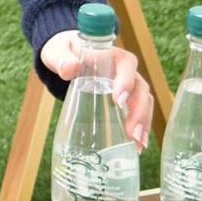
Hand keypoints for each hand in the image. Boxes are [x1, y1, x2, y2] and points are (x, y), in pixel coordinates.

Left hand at [41, 30, 153, 151]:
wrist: (67, 58)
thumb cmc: (65, 53)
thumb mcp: (58, 53)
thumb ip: (61, 59)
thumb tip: (69, 68)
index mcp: (113, 56)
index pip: (127, 65)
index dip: (126, 82)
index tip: (119, 101)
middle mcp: (125, 71)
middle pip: (140, 89)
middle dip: (139, 112)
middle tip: (132, 132)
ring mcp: (127, 87)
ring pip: (143, 103)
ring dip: (143, 123)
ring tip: (138, 144)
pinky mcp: (124, 102)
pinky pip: (137, 114)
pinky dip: (139, 129)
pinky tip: (136, 147)